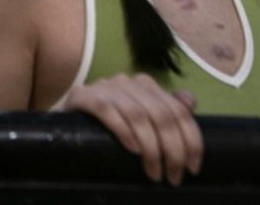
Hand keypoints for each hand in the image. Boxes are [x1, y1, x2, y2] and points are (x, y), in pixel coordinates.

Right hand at [63, 74, 202, 185]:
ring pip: (137, 115)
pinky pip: (106, 111)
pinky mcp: (83, 95)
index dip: (191, 140)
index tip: (193, 167)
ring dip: (150, 148)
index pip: (178, 110)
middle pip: (161, 115)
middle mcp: (127, 81)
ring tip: (153, 172)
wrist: (66, 122)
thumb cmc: (109, 123)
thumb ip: (167, 110)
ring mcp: (104, 86)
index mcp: (146, 84)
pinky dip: (122, 130)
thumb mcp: (142, 117)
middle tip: (172, 177)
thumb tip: (189, 102)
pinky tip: (132, 149)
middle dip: (172, 150)